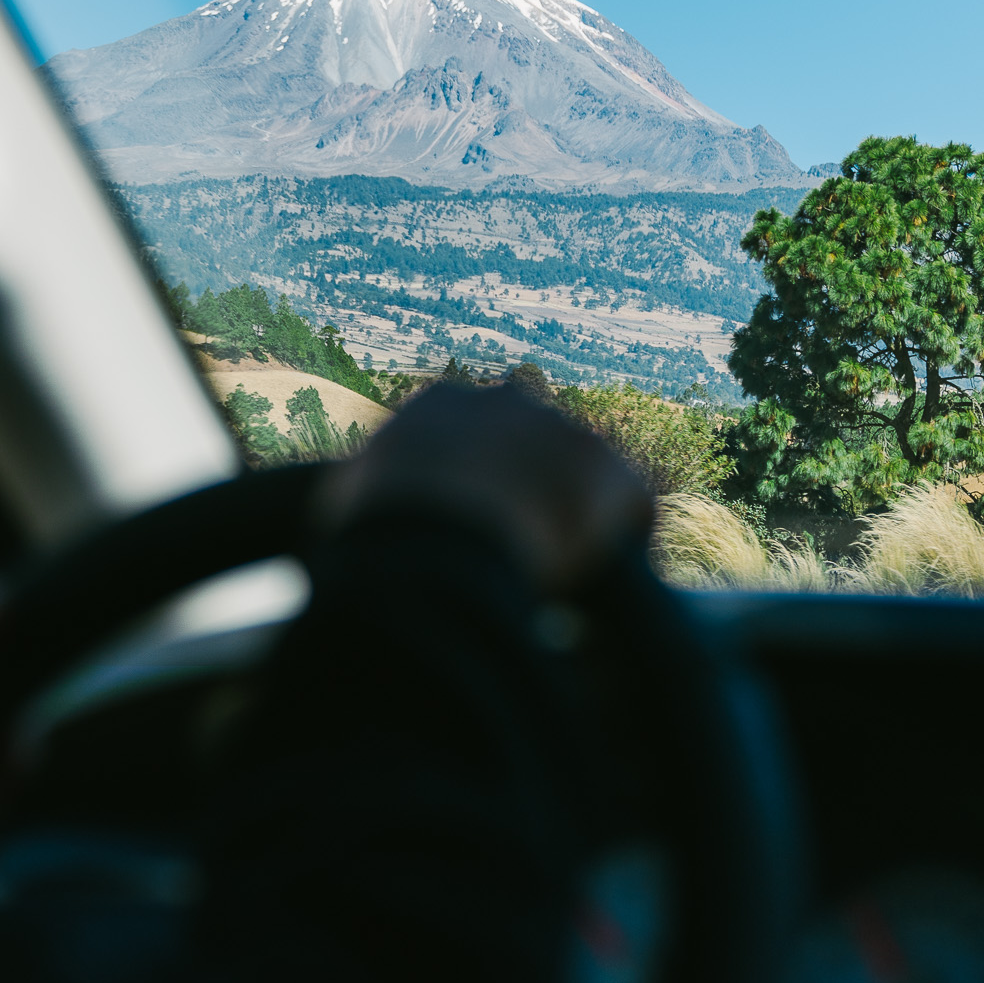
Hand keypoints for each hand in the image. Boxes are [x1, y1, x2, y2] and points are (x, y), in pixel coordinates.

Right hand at [311, 379, 651, 593]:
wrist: (438, 533)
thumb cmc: (379, 529)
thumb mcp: (351, 501)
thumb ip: (366, 494)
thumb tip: (359, 519)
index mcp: (441, 404)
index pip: (471, 435)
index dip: (477, 482)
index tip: (475, 522)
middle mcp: (506, 401)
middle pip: (532, 447)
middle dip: (530, 491)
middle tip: (519, 548)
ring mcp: (561, 429)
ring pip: (583, 477)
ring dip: (576, 518)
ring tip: (563, 573)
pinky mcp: (608, 469)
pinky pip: (631, 508)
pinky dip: (623, 543)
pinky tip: (605, 581)